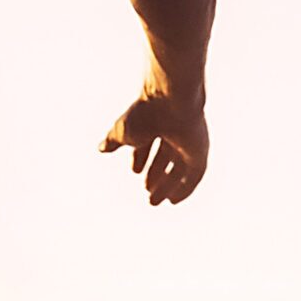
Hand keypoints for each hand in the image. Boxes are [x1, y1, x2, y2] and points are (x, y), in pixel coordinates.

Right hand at [100, 88, 207, 204]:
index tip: (135, 171)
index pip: (149, 141)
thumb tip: (101, 149)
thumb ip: (113, 140)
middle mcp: (174, 130)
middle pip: (167, 157)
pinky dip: (185, 188)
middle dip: (156, 175)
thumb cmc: (146, 110)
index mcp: (156, 121)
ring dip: (167, 185)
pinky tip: (173, 200)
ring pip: (180, 168)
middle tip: (147, 193)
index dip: (141, 157)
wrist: (171, 98)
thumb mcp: (123, 131)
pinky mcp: (200, 150)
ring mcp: (189, 140)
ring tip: (154, 201)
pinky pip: (195, 175)